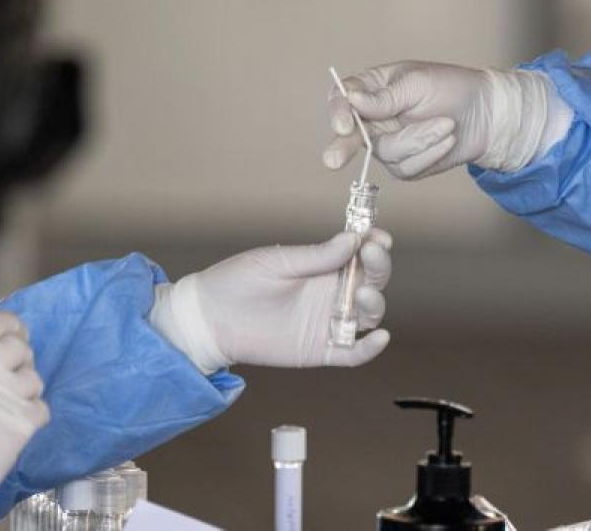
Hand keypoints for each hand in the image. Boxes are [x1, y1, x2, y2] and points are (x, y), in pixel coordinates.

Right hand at [0, 312, 49, 530]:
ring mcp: (9, 396)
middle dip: (17, 358)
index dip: (8, 323)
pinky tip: (13, 424)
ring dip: (25, 388)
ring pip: (34, 378)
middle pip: (20, 347)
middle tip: (6, 374)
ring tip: (7, 404)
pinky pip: (42, 407)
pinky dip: (32, 414)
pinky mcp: (24, 423)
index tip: (11, 331)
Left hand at [150, 229, 392, 371]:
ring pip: (367, 315)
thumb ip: (316, 256)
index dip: (374, 246)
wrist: (210, 318)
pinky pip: (353, 352)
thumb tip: (353, 239)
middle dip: (378, 268)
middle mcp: (330, 293)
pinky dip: (371, 348)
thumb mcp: (278, 262)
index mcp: (322, 267)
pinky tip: (380, 338)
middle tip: (372, 255)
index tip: (379, 237)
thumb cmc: (238, 282)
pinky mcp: (320, 350)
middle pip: (371, 282)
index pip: (359, 255)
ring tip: (363, 294)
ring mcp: (327, 322)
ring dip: (375, 304)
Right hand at [323, 61, 562, 178]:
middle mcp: (373, 119)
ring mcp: (387, 144)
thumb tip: (353, 100)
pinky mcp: (405, 165)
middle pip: (348, 137)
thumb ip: (384, 96)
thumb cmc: (453, 87)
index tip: (345, 124)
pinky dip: (430, 153)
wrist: (489, 114)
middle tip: (332, 161)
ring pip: (386, 153)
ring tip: (446, 124)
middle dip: (341, 148)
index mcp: (372, 89)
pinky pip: (406, 167)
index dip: (339, 112)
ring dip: (419, 140)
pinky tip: (447, 139)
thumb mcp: (419, 82)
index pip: (343, 98)